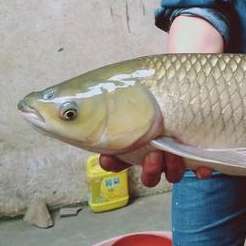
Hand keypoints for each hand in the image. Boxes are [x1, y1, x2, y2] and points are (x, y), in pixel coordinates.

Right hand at [98, 15, 222, 186]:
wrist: (190, 71)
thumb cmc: (153, 79)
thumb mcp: (121, 85)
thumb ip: (94, 99)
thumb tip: (41, 103)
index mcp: (131, 138)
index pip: (117, 161)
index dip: (112, 165)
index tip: (112, 159)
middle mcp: (153, 148)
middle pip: (148, 173)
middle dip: (149, 170)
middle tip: (153, 153)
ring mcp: (178, 150)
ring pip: (171, 174)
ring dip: (172, 170)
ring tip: (175, 153)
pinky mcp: (200, 147)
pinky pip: (201, 167)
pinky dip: (202, 170)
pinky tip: (204, 167)